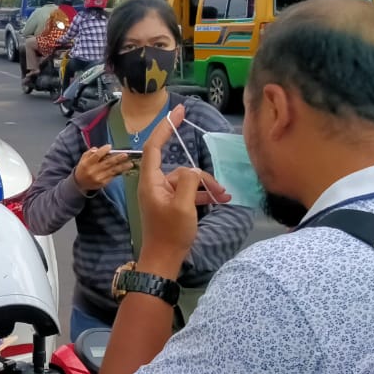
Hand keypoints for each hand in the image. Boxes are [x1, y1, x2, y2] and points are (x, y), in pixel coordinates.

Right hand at [73, 146, 134, 192]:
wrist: (80, 183)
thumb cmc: (83, 168)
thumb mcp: (83, 158)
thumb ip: (90, 153)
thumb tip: (98, 149)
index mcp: (87, 163)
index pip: (96, 156)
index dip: (103, 150)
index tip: (110, 146)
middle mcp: (93, 171)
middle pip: (107, 163)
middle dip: (117, 159)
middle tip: (125, 155)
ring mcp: (99, 178)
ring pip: (112, 171)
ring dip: (122, 166)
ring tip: (130, 163)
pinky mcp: (103, 183)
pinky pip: (113, 176)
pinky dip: (119, 172)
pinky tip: (125, 169)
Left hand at [136, 105, 230, 265]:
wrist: (163, 261)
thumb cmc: (170, 234)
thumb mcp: (183, 206)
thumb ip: (189, 181)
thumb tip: (193, 171)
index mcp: (150, 182)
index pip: (154, 146)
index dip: (165, 127)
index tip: (178, 111)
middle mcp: (154, 185)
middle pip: (180, 168)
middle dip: (201, 176)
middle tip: (220, 189)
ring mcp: (162, 195)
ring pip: (186, 181)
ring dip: (205, 187)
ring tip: (223, 198)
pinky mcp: (169, 204)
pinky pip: (186, 192)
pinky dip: (201, 194)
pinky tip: (218, 200)